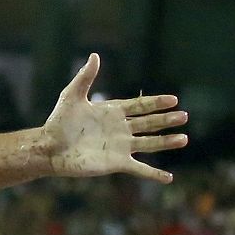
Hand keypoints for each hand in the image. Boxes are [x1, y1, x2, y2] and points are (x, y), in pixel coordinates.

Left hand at [42, 53, 187, 182]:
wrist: (49, 148)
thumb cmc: (57, 122)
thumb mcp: (71, 96)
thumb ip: (85, 77)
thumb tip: (95, 55)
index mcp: (112, 112)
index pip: (140, 106)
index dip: (156, 103)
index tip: (173, 100)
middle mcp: (120, 129)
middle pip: (149, 123)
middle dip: (166, 120)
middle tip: (184, 116)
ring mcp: (120, 146)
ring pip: (150, 144)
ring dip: (167, 142)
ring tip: (184, 139)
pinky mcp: (117, 163)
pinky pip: (140, 169)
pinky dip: (154, 174)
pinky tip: (168, 178)